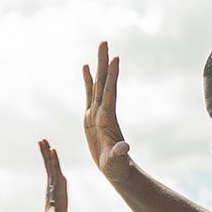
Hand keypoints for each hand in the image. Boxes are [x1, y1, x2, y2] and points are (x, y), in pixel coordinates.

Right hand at [38, 138, 66, 211]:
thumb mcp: (58, 205)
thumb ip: (58, 202)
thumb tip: (56, 207)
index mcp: (52, 183)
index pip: (49, 167)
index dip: (47, 158)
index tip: (44, 148)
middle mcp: (51, 180)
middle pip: (47, 162)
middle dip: (44, 150)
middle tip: (41, 140)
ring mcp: (54, 180)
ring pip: (50, 162)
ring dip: (47, 150)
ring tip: (43, 140)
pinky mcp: (58, 181)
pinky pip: (55, 166)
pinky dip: (54, 158)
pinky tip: (53, 149)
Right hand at [82, 41, 133, 181]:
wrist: (116, 170)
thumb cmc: (116, 167)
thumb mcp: (116, 161)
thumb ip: (119, 153)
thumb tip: (125, 148)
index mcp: (107, 119)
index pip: (110, 93)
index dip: (112, 76)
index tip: (115, 58)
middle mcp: (104, 112)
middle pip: (103, 82)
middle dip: (104, 62)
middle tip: (105, 41)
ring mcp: (98, 113)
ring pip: (97, 84)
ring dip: (98, 66)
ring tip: (100, 46)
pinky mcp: (91, 117)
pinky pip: (89, 94)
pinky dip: (87, 80)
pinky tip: (86, 68)